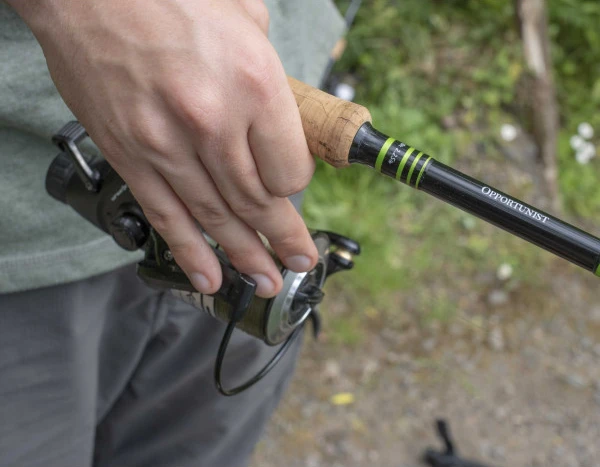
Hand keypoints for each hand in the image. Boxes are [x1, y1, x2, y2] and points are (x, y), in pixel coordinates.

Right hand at [13, 0, 317, 296]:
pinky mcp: (130, 156)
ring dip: (244, 255)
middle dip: (282, 239)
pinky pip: (165, 215)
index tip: (292, 187)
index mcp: (253, 85)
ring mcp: (167, 144)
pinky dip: (189, 252)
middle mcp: (213, 121)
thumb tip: (280, 116)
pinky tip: (209, 277)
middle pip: (257, 201)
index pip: (289, 171)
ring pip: (215, 218)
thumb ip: (269, 78)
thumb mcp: (245, 19)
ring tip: (264, 279)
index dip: (295, 186)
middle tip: (297, 263)